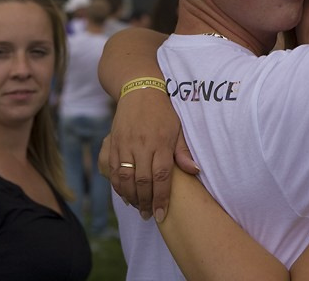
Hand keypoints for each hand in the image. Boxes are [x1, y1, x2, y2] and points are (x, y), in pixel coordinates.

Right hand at [106, 89, 182, 221]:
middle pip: (142, 181)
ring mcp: (125, 145)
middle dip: (146, 202)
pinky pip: (113, 170)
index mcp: (161, 143)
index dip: (161, 198)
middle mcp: (142, 145)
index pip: (161, 176)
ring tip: (139, 208)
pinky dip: (117, 186)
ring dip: (130, 197)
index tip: (162, 214)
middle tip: (150, 216)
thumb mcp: (178, 129)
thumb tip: (195, 171)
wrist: (139, 91)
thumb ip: (183, 152)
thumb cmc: (163, 113)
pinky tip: (125, 195)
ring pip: (124, 178)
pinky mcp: (113, 144)